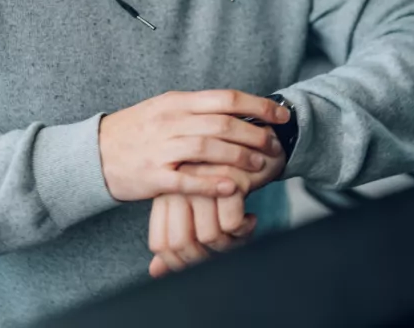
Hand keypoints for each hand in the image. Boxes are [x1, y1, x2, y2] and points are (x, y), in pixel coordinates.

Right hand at [98, 90, 288, 201]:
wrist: (92, 154)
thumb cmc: (135, 132)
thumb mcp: (164, 109)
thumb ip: (197, 108)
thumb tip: (235, 107)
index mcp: (177, 102)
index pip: (226, 98)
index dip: (258, 106)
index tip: (281, 115)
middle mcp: (170, 121)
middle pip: (222, 124)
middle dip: (255, 134)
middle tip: (274, 145)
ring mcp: (160, 149)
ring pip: (208, 149)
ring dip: (239, 158)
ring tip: (259, 166)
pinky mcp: (152, 176)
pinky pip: (187, 180)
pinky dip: (212, 184)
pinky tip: (232, 187)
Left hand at [147, 141, 286, 277]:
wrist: (257, 141)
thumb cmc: (223, 176)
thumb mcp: (193, 204)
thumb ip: (174, 235)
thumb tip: (156, 272)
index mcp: (165, 191)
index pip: (161, 243)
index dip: (179, 263)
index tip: (201, 261)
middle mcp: (179, 185)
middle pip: (182, 245)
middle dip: (207, 258)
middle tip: (223, 251)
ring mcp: (202, 180)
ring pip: (209, 237)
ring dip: (230, 245)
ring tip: (239, 235)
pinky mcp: (229, 177)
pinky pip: (232, 225)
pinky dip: (245, 230)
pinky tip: (250, 219)